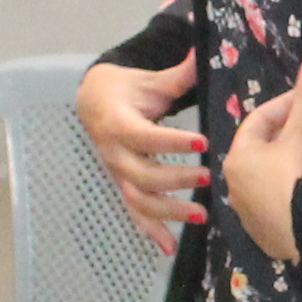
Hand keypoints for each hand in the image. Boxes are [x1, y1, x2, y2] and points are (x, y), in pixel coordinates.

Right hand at [75, 52, 205, 251]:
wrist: (93, 101)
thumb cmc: (127, 89)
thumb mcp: (149, 80)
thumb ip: (177, 75)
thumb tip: (201, 53)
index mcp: (119, 124)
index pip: (146, 136)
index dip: (172, 141)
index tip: (202, 142)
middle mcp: (114, 153)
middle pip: (142, 174)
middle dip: (175, 179)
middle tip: (208, 177)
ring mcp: (117, 173)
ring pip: (138, 199)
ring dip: (167, 212)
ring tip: (200, 216)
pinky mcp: (122, 185)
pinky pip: (133, 212)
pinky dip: (149, 231)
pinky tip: (168, 248)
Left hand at [221, 56, 301, 262]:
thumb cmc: (299, 174)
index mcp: (238, 156)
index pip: (260, 120)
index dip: (285, 105)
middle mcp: (234, 186)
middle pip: (261, 150)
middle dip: (285, 136)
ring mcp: (247, 214)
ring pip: (265, 180)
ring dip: (285, 167)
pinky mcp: (263, 235)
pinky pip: (274, 207)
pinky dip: (287, 196)